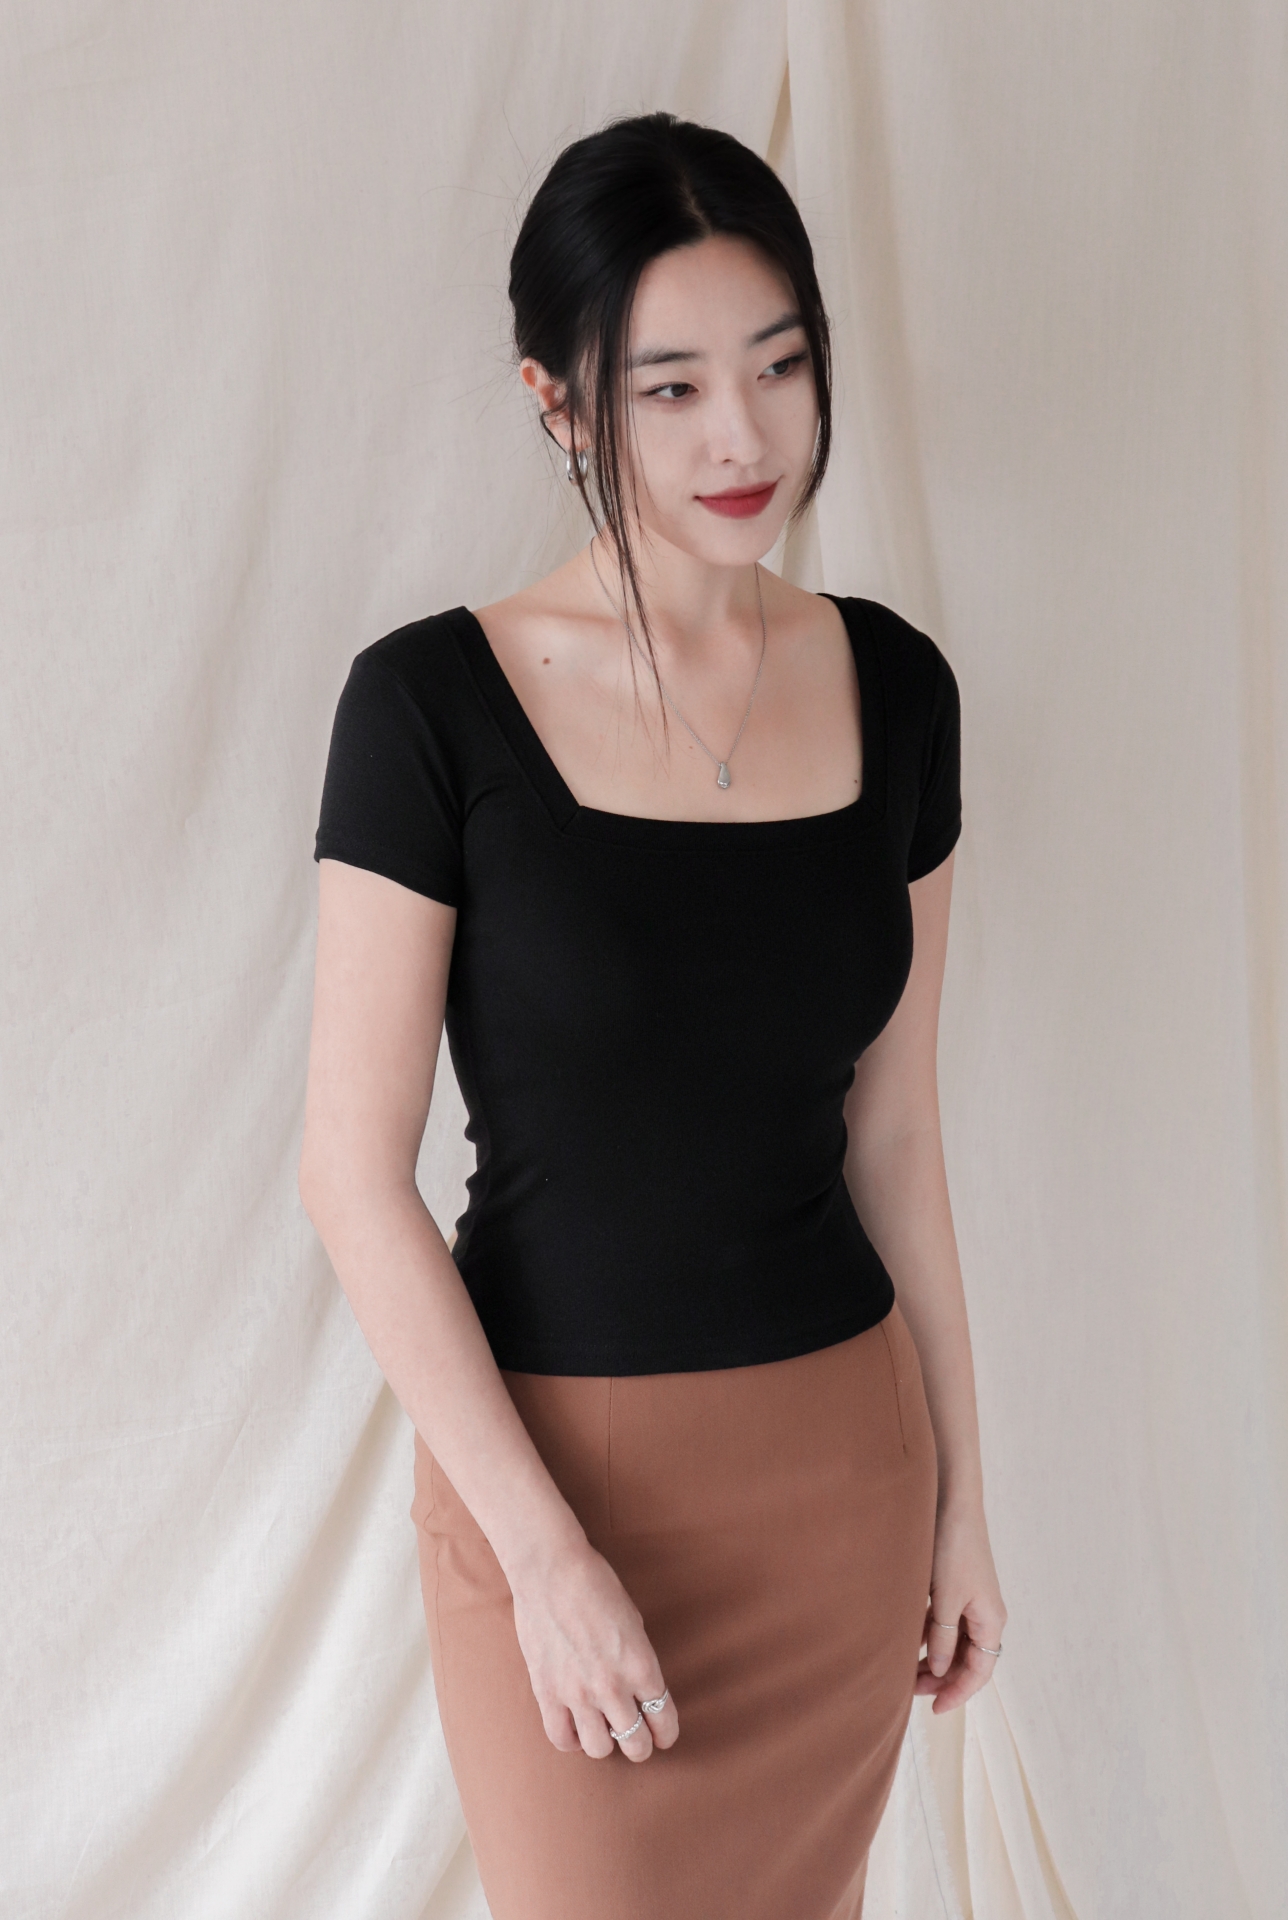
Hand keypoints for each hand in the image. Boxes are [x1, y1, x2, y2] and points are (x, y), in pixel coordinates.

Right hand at [509, 1539, 679, 1762]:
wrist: (551, 1570)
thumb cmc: (596, 1586)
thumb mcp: (633, 1622)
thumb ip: (638, 1661)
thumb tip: (637, 1690)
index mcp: (641, 1665)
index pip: (664, 1721)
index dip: (666, 1734)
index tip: (662, 1734)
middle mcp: (613, 1686)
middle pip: (636, 1744)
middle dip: (640, 1744)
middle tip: (635, 1735)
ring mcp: (578, 1693)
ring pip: (600, 1750)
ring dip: (605, 1743)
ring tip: (602, 1728)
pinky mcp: (547, 1693)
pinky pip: (562, 1739)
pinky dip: (572, 1739)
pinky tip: (576, 1725)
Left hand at [915, 1502, 1006, 1713]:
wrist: (952, 1501)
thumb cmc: (954, 1548)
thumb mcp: (946, 1598)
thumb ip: (942, 1637)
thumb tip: (939, 1670)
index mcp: (991, 1621)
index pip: (980, 1671)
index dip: (958, 1693)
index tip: (933, 1709)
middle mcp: (984, 1614)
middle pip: (966, 1660)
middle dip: (941, 1679)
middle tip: (909, 1691)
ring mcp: (970, 1601)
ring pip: (953, 1642)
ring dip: (932, 1659)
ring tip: (903, 1672)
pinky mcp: (954, 1587)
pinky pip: (944, 1623)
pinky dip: (927, 1636)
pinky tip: (905, 1642)